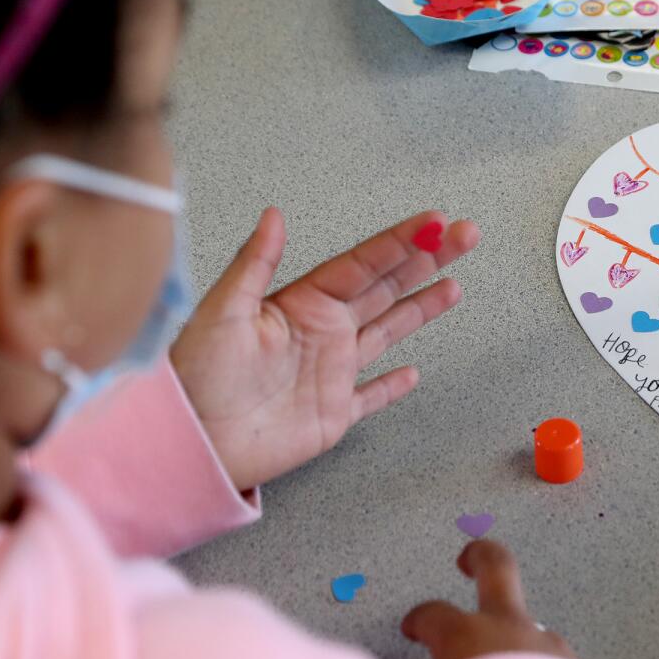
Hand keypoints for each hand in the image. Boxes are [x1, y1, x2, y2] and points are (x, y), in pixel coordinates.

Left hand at [170, 207, 479, 489]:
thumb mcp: (222, 311)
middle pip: (386, 289)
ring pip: (388, 332)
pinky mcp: (334, 413)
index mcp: (302, 303)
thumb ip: (254, 264)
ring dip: (421, 309)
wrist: (193, 442)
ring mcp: (333, 372)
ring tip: (454, 286)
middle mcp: (323, 331)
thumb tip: (274, 215)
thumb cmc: (196, 376)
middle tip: (465, 237)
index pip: (363, 264)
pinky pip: (372, 396)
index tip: (434, 223)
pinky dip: (392, 386)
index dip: (400, 242)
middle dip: (427, 262)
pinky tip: (413, 374)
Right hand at [401, 540, 575, 658]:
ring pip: (534, 630)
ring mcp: (552, 650)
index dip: (418, 618)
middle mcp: (510, 632)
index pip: (431, 613)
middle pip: (497, 569)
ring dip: (519, 642)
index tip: (414, 626)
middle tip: (471, 558)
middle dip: (481, 557)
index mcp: (465, 638)